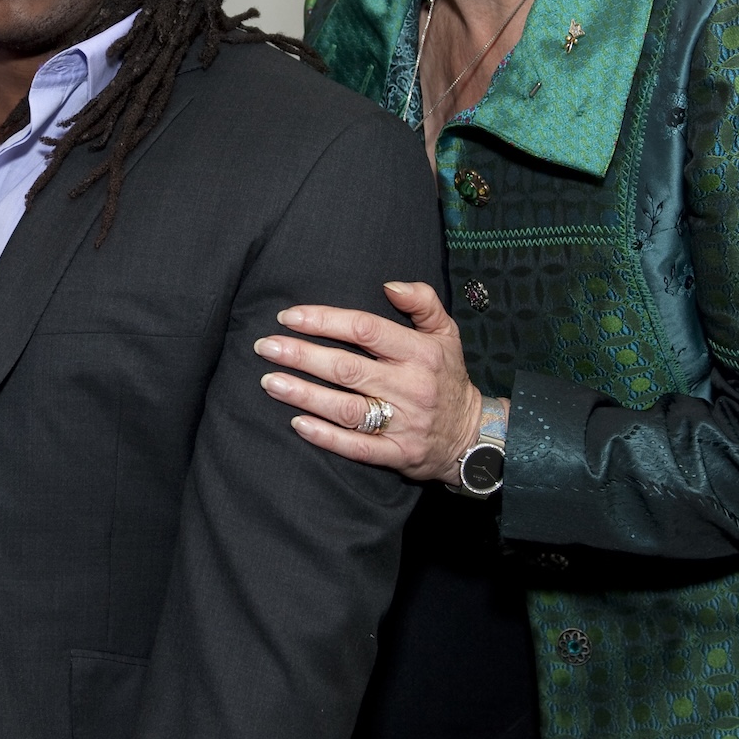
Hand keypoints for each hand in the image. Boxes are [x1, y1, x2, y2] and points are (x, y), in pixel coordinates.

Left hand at [254, 281, 484, 485]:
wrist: (473, 435)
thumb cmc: (447, 376)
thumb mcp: (447, 332)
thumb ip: (422, 301)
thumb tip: (389, 285)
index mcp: (420, 352)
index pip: (365, 329)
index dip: (324, 321)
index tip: (290, 317)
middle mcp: (411, 386)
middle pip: (347, 368)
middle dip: (302, 356)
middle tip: (265, 346)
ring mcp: (404, 423)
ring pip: (347, 408)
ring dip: (304, 395)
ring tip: (269, 381)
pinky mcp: (398, 454)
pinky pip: (358, 447)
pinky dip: (326, 437)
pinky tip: (298, 423)